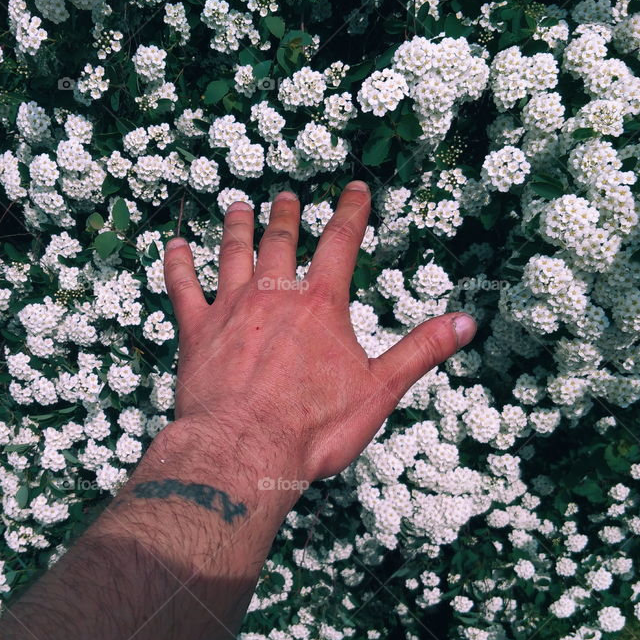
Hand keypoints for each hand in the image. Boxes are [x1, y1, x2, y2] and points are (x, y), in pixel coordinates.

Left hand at [163, 180, 475, 483]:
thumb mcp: (380, 389)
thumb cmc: (313, 426)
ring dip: (236, 227)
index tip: (355, 189)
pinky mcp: (196, 332)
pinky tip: (174, 247)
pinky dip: (177, 264)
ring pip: (232, 253)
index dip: (351, 212)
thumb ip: (421, 350)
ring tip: (238, 206)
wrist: (245, 449)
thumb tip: (466, 322)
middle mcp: (273, 295)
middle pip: (280, 240)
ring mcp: (231, 309)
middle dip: (286, 214)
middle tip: (287, 196)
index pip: (341, 243)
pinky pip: (182, 287)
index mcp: (320, 304)